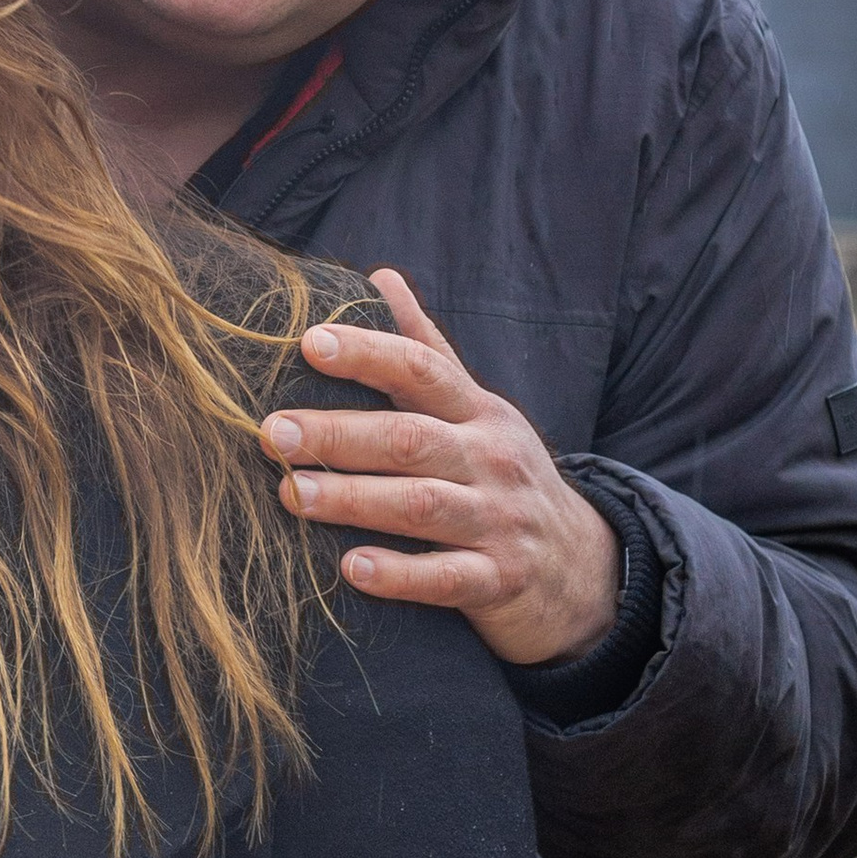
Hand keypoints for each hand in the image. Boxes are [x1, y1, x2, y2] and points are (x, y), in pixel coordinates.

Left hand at [259, 266, 619, 668]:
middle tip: (273, 431)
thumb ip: (427, 349)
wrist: (583, 568)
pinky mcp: (500, 580)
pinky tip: (351, 568)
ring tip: (291, 494)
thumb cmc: (503, 476)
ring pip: (423, 506)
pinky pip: (447, 578)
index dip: (368, 353)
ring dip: (354, 499)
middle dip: (340, 433)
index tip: (309, 342)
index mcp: (478, 412)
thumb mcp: (477, 409)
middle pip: (411, 439)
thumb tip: (379, 277)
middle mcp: (490, 459)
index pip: (422, 370)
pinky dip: (400, 574)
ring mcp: (498, 521)